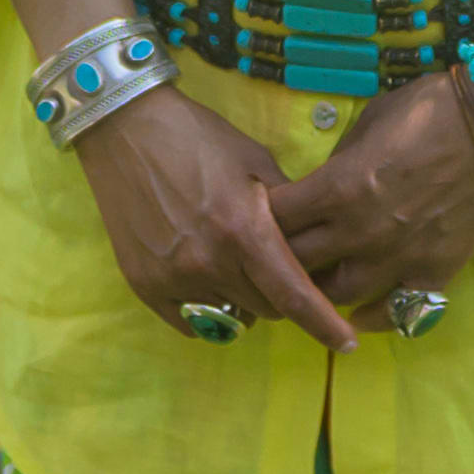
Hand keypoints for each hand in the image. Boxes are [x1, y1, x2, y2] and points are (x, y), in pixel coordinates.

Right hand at [72, 85, 358, 350]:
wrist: (126, 129)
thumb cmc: (198, 138)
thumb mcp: (256, 161)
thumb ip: (290, 209)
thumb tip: (317, 243)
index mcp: (244, 230)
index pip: (293, 295)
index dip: (325, 325)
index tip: (348, 344)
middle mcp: (209, 262)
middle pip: (266, 309)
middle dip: (280, 294)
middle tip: (273, 265)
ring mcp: (172, 278)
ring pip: (230, 315)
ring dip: (243, 298)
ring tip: (232, 261)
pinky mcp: (144, 285)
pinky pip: (191, 321)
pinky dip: (207, 307)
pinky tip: (204, 276)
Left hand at [278, 77, 473, 326]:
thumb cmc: (430, 108)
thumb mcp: (368, 122)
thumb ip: (338, 161)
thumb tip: (321, 185)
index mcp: (338, 188)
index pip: (274, 218)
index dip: (258, 217)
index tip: (256, 215)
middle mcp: (360, 231)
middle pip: (296, 264)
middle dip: (277, 259)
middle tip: (272, 257)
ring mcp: (399, 257)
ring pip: (338, 296)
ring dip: (319, 291)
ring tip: (310, 284)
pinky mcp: (435, 271)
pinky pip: (396, 312)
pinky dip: (373, 316)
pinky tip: (358, 315)